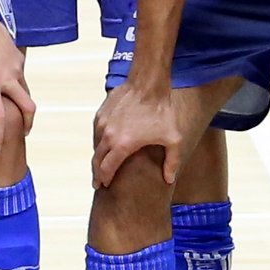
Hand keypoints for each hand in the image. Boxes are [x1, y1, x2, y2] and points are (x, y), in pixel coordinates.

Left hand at [0, 17, 35, 161]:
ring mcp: (16, 68)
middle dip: (28, 123)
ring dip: (24, 105)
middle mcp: (8, 79)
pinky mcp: (18, 58)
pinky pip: (20, 76)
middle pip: (28, 108)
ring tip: (16, 112)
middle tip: (23, 133)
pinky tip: (6, 85)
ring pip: (27, 92)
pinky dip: (17, 85)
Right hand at [88, 74, 180, 193]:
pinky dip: (99, 141)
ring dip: (98, 156)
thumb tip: (170, 179)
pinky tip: (105, 144)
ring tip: (102, 164)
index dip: (104, 179)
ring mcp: (103, 123)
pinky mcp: (102, 113)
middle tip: (98, 182)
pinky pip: (97, 132)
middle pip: (97, 159)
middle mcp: (108, 135)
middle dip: (96, 172)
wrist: (148, 83)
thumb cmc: (160, 110)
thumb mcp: (173, 139)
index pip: (107, 168)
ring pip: (96, 145)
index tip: (104, 186)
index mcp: (122, 145)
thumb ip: (172, 161)